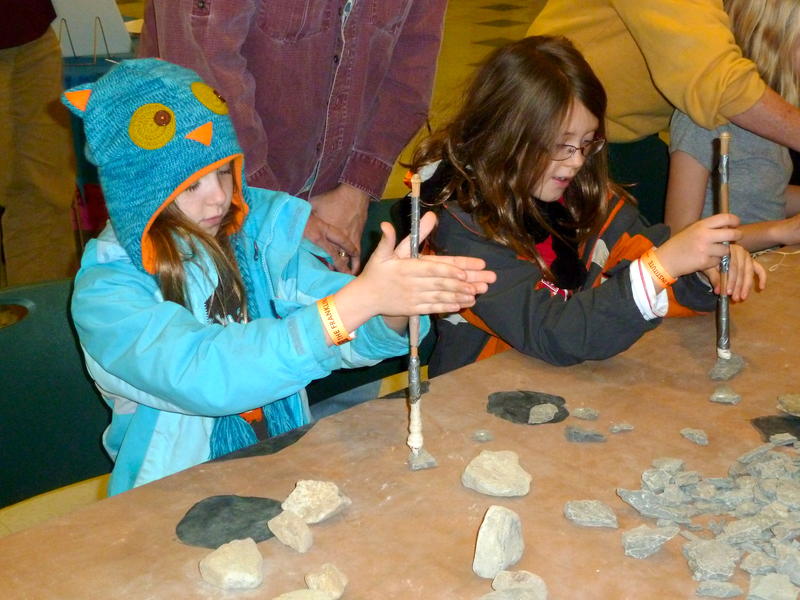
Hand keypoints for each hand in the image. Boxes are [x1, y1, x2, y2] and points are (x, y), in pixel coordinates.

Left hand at [308, 183, 369, 273]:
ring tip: (343, 277)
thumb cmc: (333, 198)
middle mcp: (336, 238)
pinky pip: (356, 253)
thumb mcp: (313, 204)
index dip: (320, 263)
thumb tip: (292, 214)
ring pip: (346, 258)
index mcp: (323, 232)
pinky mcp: (357, 236)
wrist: (353, 193)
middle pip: (335, 258)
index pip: (322, 252)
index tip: (318, 272)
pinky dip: (355, 261)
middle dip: (333, 269)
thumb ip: (304, 213)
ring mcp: (349, 238)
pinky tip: (354, 269)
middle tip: (331, 279)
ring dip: (345, 268)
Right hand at [360, 212, 494, 315]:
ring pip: (441, 296)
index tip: (467, 271)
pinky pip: (434, 307)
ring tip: (479, 293)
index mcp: (407, 268)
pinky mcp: (414, 309)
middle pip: (443, 283)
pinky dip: (449, 306)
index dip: (450, 270)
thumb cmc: (376, 272)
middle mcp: (413, 283)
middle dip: (466, 282)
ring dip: (461, 295)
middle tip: (486, 280)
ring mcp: (414, 298)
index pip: (432, 268)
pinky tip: (463, 304)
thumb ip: (388, 239)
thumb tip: (385, 223)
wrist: (365, 298)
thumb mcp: (381, 253)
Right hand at [653, 213, 742, 286]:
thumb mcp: (691, 230)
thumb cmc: (679, 244)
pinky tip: (704, 259)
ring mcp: (705, 250)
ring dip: (723, 252)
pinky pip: (718, 261)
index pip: (725, 218)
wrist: (665, 260)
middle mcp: (704, 236)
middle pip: (731, 234)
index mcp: (701, 225)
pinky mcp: (705, 262)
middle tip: (736, 238)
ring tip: (713, 252)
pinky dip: (714, 262)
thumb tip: (728, 225)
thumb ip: (708, 227)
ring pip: (726, 250)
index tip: (736, 224)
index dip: (734, 220)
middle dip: (737, 236)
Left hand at [702, 243, 766, 301]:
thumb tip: (718, 291)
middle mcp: (741, 252)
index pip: (732, 267)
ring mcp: (747, 257)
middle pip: (742, 271)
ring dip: (746, 286)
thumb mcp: (709, 266)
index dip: (731, 281)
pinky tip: (761, 288)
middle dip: (738, 286)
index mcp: (730, 250)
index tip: (728, 292)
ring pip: (749, 273)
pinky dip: (762, 278)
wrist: (714, 249)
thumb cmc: (711, 258)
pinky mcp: (752, 261)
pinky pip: (759, 269)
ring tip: (743, 297)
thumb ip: (714, 278)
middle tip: (735, 298)